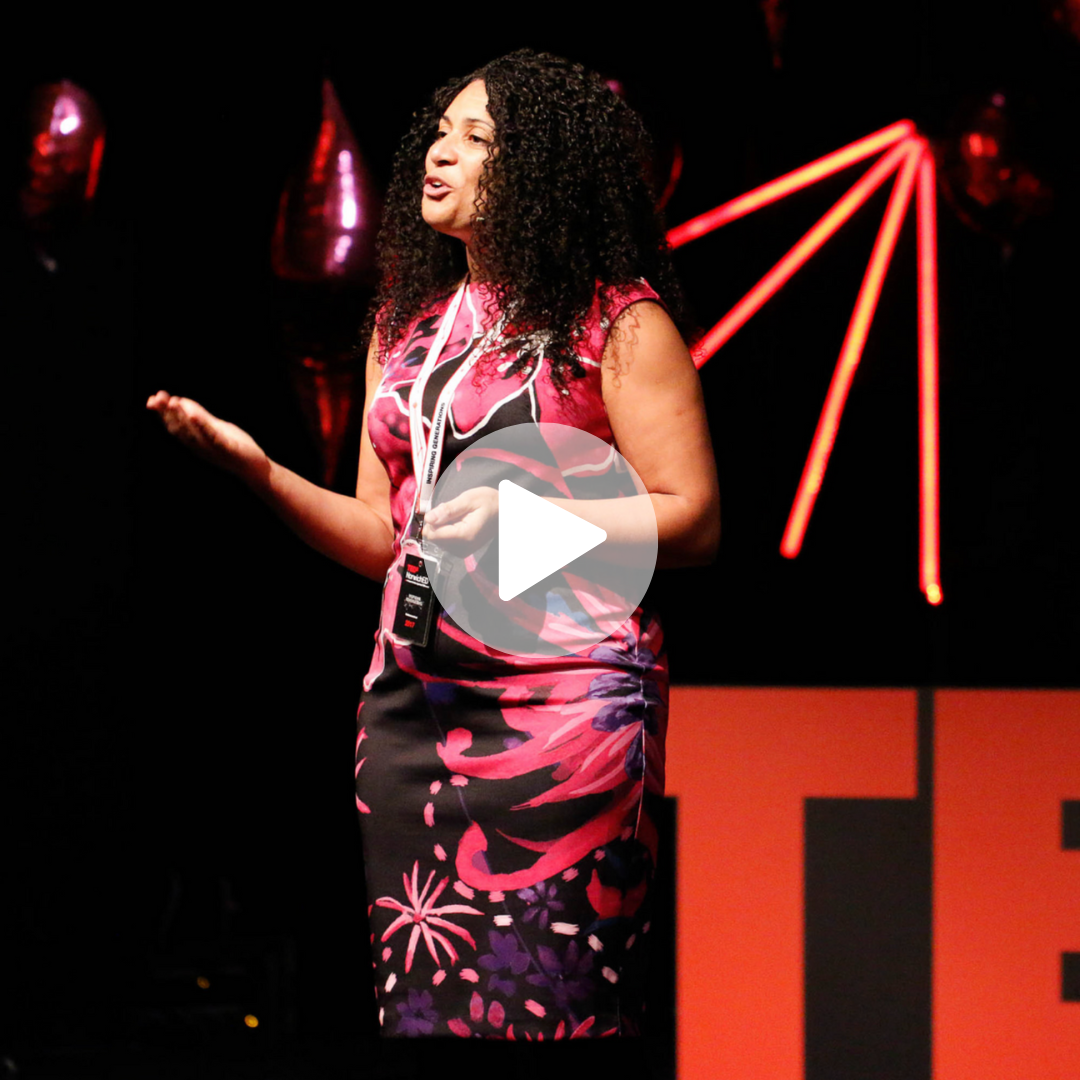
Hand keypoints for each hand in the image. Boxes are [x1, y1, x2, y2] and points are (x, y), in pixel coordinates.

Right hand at [146, 391, 268, 486]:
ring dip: (181, 417)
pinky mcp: (226, 448)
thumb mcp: (214, 427)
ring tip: (172, 402)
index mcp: (194, 440)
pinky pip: (212, 437)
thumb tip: (178, 400)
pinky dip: (202, 427)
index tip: (152, 399)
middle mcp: (199, 445)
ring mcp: (211, 448)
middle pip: (178, 428)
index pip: (173, 425)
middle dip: (166, 413)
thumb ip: (199, 415)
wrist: (255, 466)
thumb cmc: (234, 445)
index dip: (162, 413)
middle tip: (156, 398)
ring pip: (192, 433)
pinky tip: (194, 416)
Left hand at [423, 486, 498, 555]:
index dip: (432, 521)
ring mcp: (464, 551)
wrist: (504, 511)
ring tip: (457, 517)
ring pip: (438, 541)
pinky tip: (458, 523)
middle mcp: (463, 547)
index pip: (433, 534)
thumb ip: (448, 510)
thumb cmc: (488, 501)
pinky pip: (445, 543)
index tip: (442, 510)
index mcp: (465, 535)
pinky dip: (447, 532)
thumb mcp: (468, 499)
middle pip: (434, 538)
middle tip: (453, 512)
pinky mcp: (463, 552)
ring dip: (443, 527)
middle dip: (438, 523)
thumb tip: (428, 519)